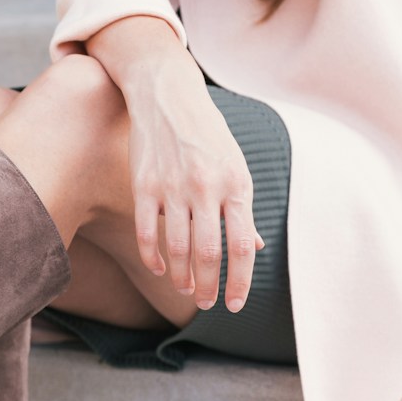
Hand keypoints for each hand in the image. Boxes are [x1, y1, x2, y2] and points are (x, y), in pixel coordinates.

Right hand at [125, 58, 264, 311]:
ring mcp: (174, 187)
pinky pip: (148, 233)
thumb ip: (242, 208)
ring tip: (186, 290)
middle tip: (207, 304)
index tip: (235, 304)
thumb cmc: (207, 135)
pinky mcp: (145, 185)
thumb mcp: (236, 166)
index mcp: (237, 184)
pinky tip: (160, 270)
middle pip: (210, 253)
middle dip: (209, 287)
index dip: (240, 281)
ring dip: (182, 277)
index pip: (243, 245)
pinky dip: (153, 258)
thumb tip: (256, 246)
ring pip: (178, 248)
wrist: (168, 96)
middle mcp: (207, 187)